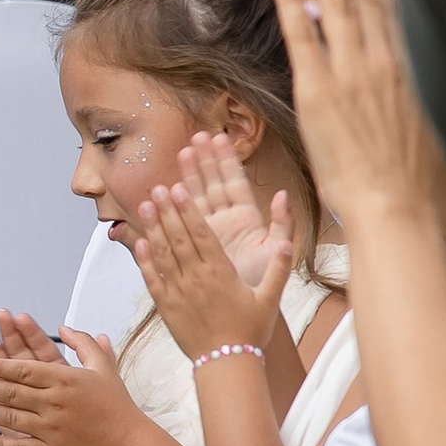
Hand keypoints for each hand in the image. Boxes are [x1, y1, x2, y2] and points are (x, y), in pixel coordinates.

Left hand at [0, 321, 136, 445]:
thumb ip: (83, 344)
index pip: (26, 370)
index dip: (1, 366)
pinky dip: (0, 444)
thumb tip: (63, 327)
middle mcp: (56, 404)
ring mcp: (52, 429)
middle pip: (12, 392)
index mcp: (66, 380)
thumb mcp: (103, 367)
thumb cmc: (116, 405)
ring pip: (11, 417)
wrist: (128, 445)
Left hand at [133, 175, 293, 361]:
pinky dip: (145, 260)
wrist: (226, 363)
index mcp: (221, 273)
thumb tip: (286, 243)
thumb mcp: (270, 299)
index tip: (179, 190)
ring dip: (153, 228)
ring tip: (145, 205)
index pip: (202, 234)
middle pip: (179, 238)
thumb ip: (278, 269)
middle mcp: (197, 278)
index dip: (189, 210)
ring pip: (163, 254)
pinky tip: (139, 242)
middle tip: (158, 187)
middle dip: (168, 210)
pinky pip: (152, 279)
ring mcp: (178, 292)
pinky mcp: (165, 306)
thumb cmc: (250, 331)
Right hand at [175, 131, 282, 293]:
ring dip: (188, 177)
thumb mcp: (276, 251)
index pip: (234, 182)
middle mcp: (226, 221)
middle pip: (214, 184)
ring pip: (197, 198)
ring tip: (180, 154)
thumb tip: (283, 196)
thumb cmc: (263, 281)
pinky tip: (162, 192)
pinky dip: (172, 209)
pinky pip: (181, 222)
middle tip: (197, 138)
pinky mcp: (193, 244)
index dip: (226, 160)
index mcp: (246, 218)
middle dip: (205, 161)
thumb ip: (282, 224)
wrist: (246, 307)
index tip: (218, 139)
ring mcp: (208, 231)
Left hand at [273, 0, 445, 235]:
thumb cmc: (403, 177)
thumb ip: (406, 89)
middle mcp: (380, 60)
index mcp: (404, 67)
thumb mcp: (418, 122)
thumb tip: (400, 72)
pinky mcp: (319, 88)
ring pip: (337, 0)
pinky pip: (302, 32)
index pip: (388, 4)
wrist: (393, 205)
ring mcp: (349, 71)